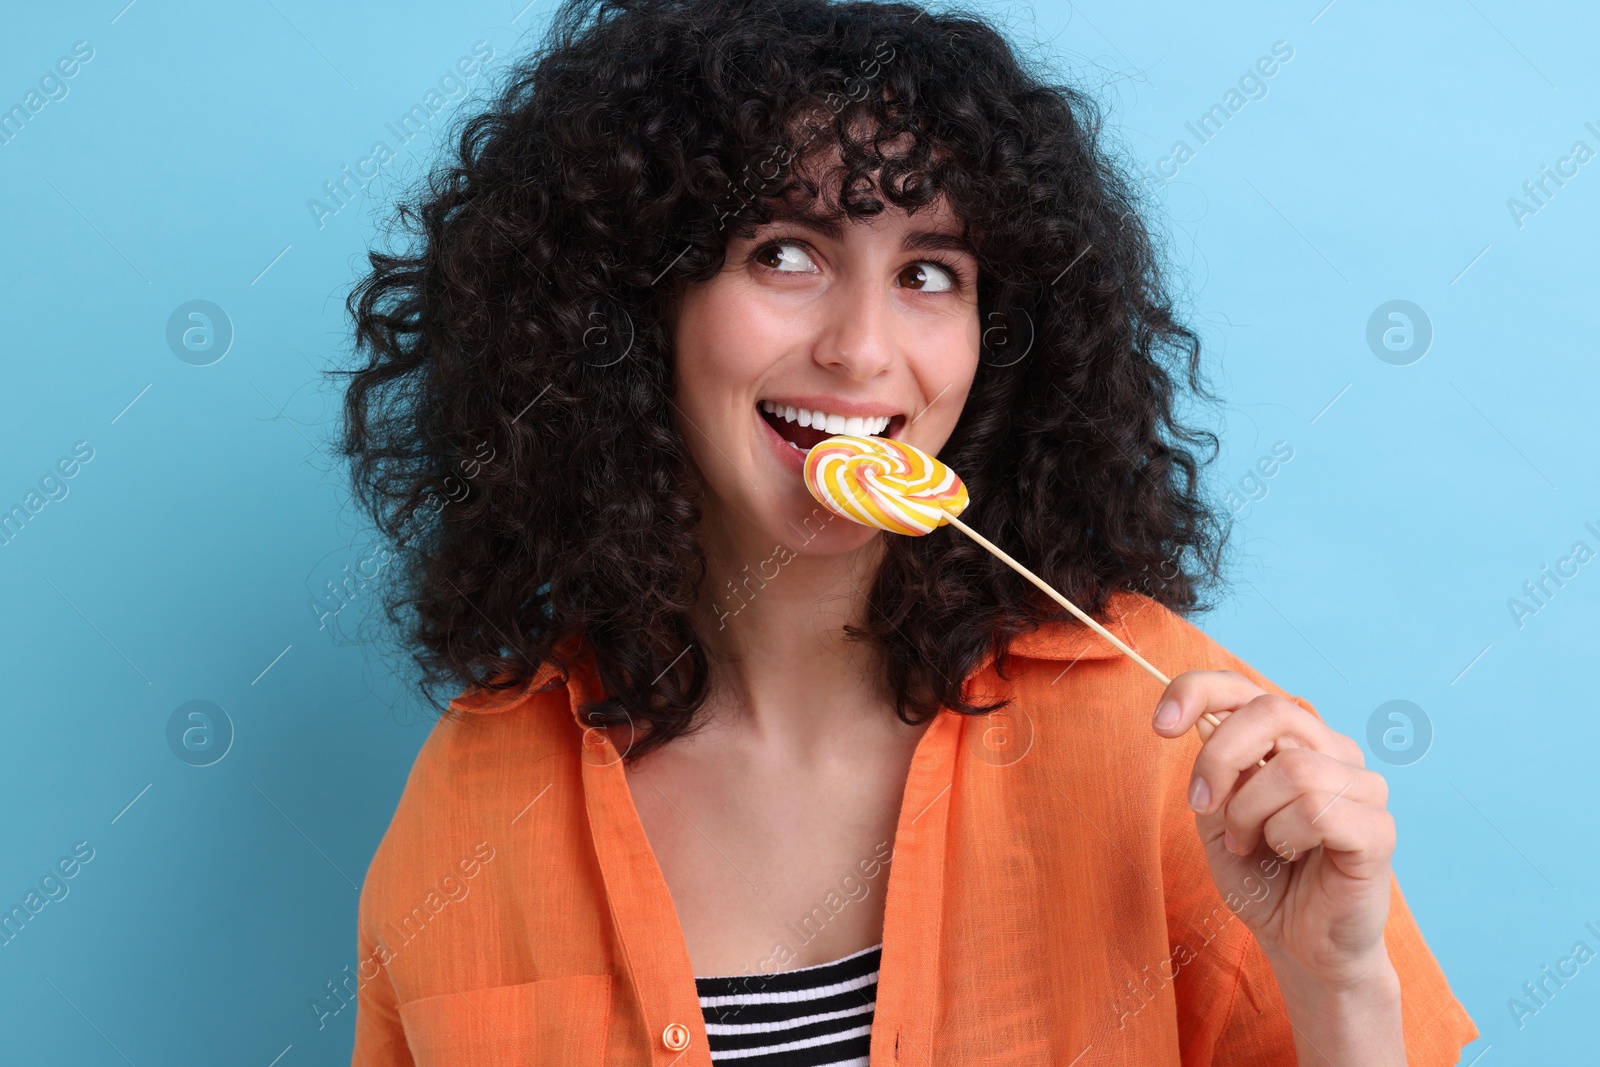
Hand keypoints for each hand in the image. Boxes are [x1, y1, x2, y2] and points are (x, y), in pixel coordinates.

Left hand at [1152, 670, 1395, 987]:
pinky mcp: (1378, 829)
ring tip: (1248, 843)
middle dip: (1219, 758)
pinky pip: (1318, 810)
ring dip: (1249, 813)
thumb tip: (1201, 723)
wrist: (1299, 943)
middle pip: (1272, 712)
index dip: (1199, 691)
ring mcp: (1362, 787)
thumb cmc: (1262, 876)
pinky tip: (1287, 854)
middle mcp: (1332, 751)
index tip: (1160, 724)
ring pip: (1291, 769)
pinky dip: (1284, 835)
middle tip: (1199, 804)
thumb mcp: (1217, 815)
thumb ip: (1213, 769)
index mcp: (1292, 740)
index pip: (1248, 688)